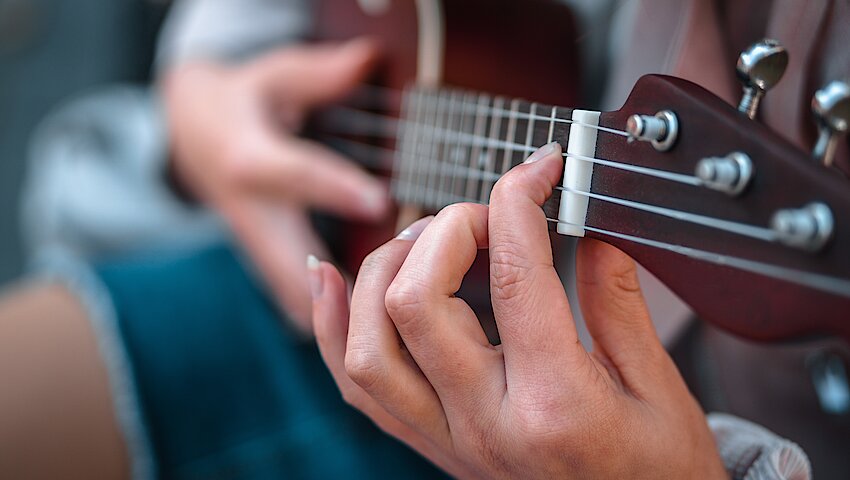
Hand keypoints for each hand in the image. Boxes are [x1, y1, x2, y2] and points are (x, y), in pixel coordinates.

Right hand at [162, 39, 386, 332]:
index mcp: (249, 159)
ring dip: (337, 313)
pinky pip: (296, 299)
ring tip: (393, 329)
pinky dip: (329, 316)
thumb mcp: (271, 75)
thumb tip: (368, 55)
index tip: (380, 202)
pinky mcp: (267, 262)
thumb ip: (317, 72)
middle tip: (393, 304)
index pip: (295, 175)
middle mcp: (250, 213)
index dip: (336, 187)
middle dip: (337, 287)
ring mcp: (256, 245)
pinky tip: (372, 334)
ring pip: (292, 295)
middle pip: (287, 264)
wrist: (189, 138)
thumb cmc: (239, 102)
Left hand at [310, 143, 725, 477]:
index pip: (513, 277)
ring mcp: (448, 437)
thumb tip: (589, 224)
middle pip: (416, 303)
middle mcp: (485, 423)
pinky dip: (332, 327)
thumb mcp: (661, 386)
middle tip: (487, 215)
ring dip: (382, 272)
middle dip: (445, 230)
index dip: (519, 202)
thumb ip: (619, 300)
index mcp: (555, 403)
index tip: (539, 169)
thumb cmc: (658, 470)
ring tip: (424, 239)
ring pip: (369, 346)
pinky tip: (330, 278)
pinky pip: (358, 389)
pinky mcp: (431, 443)